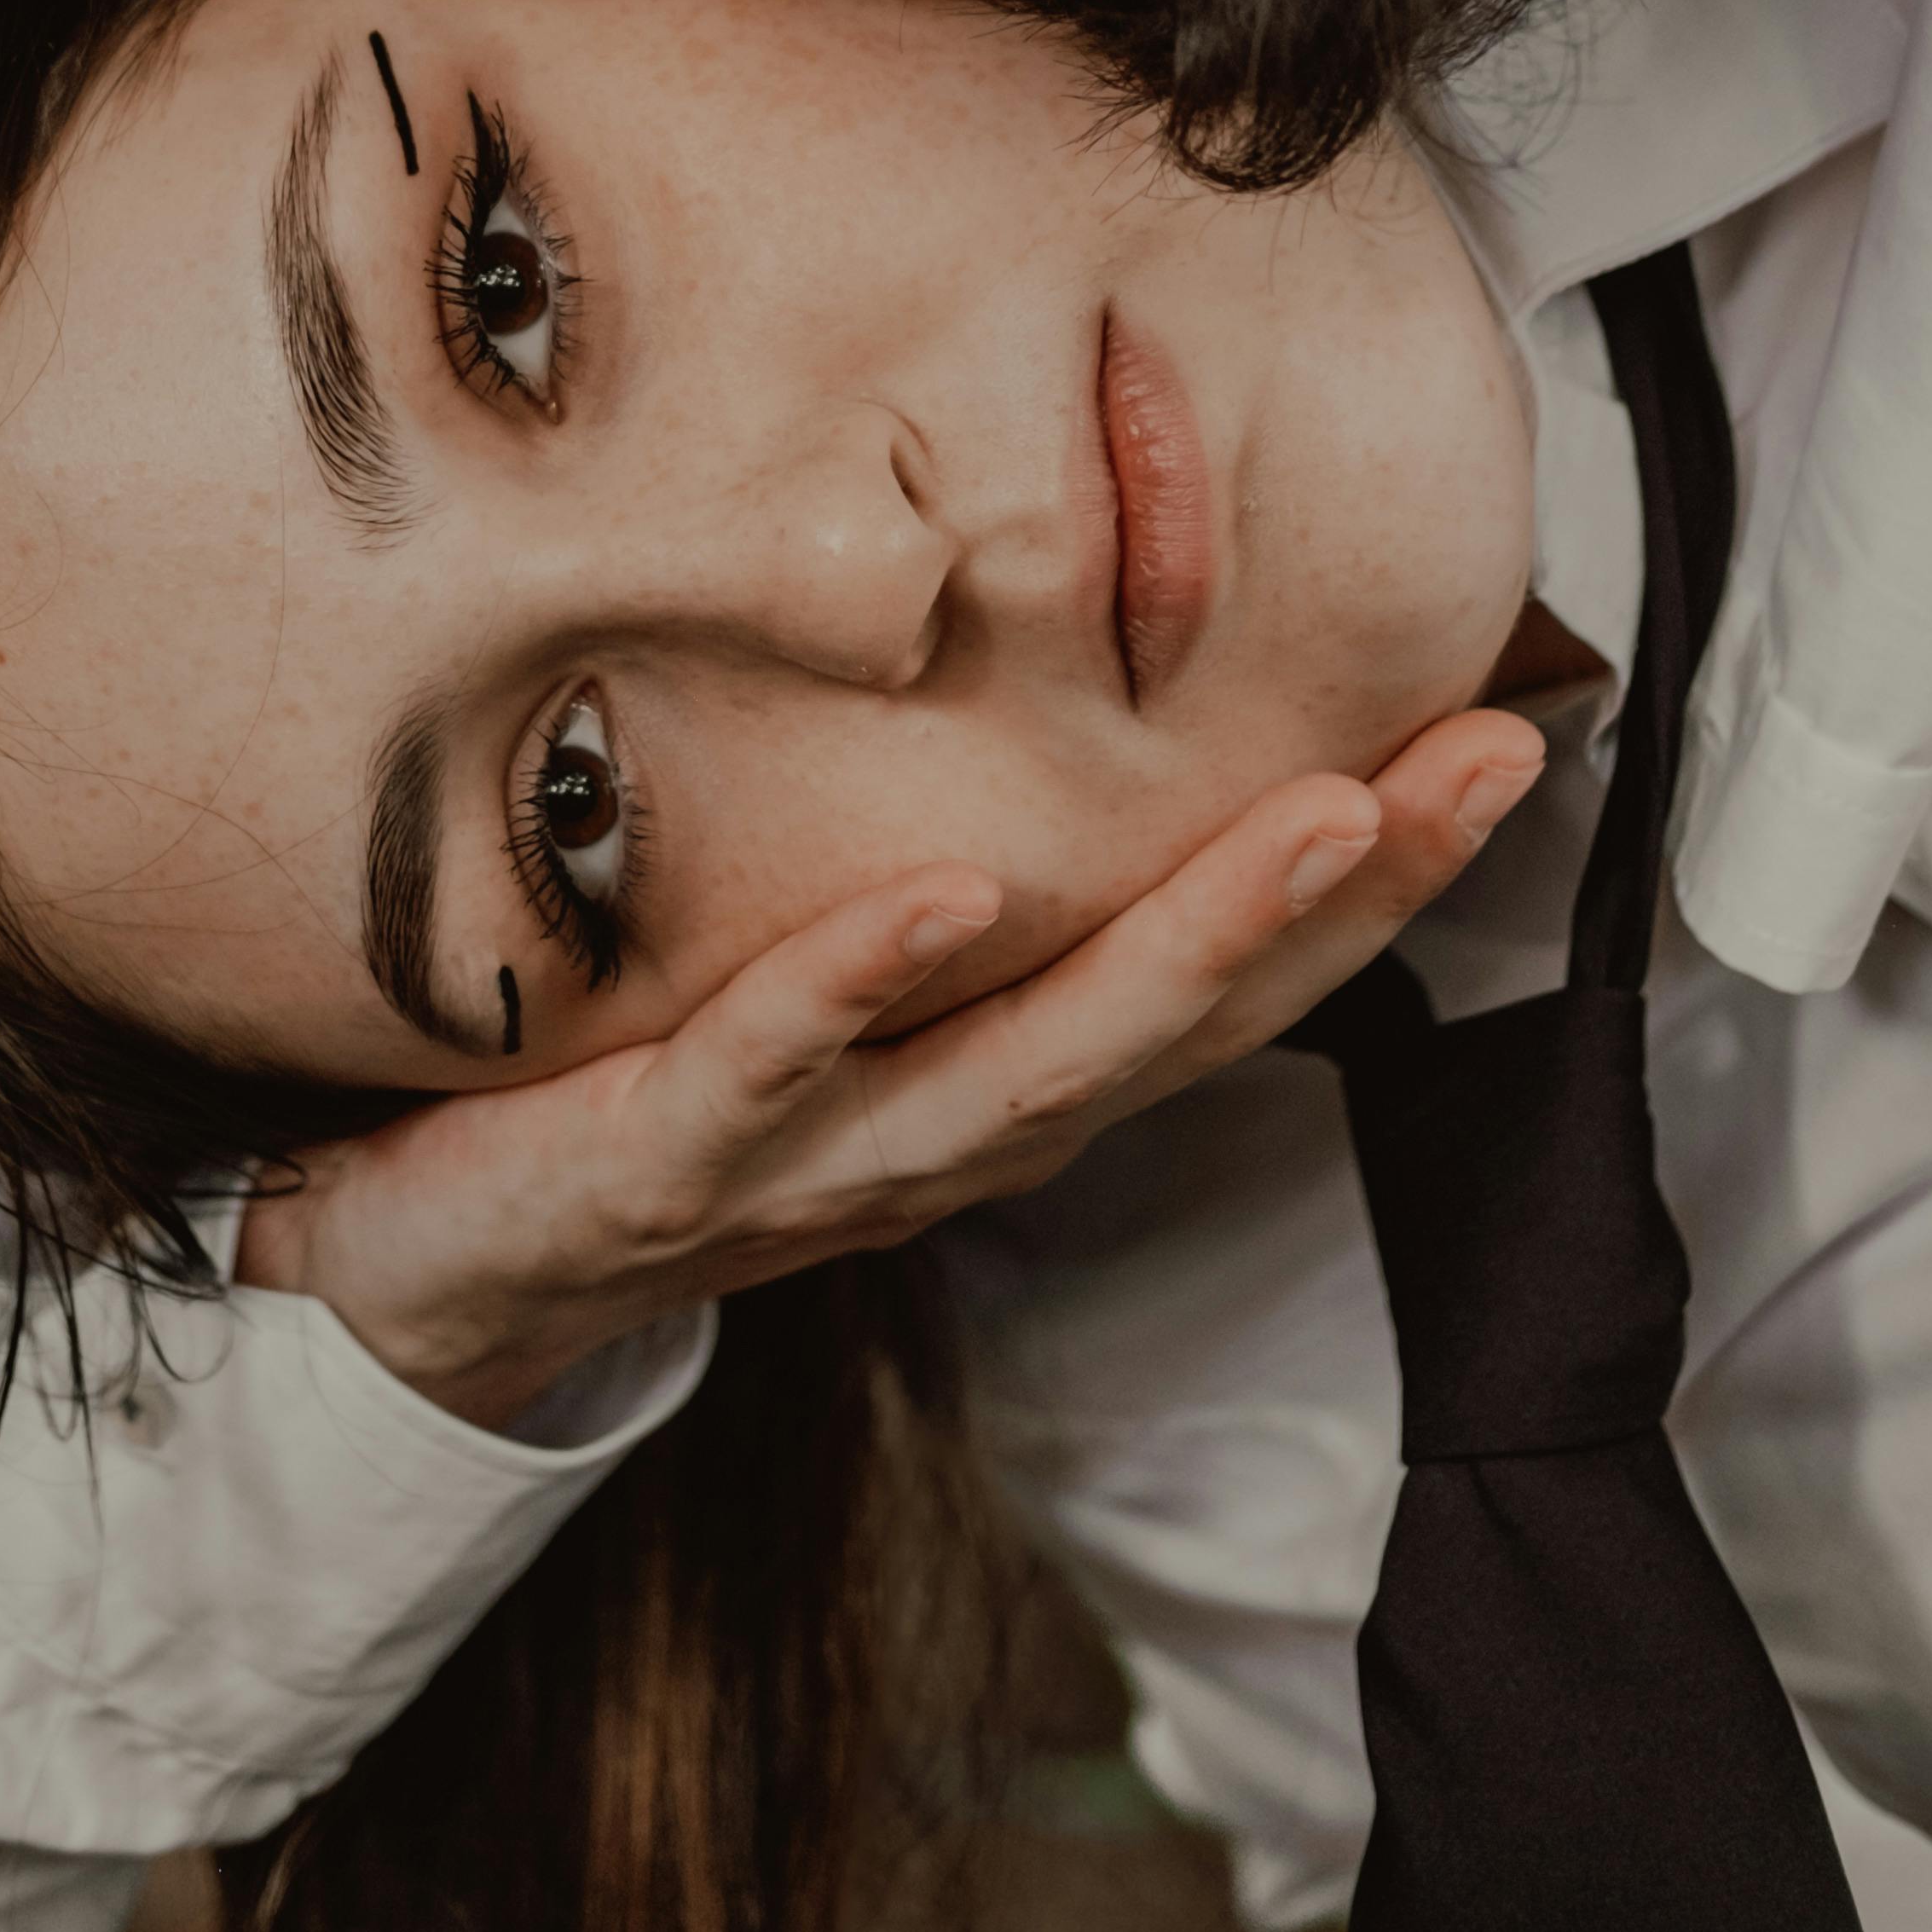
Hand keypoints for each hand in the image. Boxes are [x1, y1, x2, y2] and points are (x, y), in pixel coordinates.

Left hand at [233, 706, 1542, 1428]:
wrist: (431, 1266)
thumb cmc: (648, 1087)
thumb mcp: (830, 969)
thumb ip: (949, 864)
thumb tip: (1049, 666)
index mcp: (997, 1077)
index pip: (1225, 972)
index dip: (1376, 874)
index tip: (1500, 739)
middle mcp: (946, 1132)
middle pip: (1185, 1015)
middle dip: (1347, 892)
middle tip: (1476, 764)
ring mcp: (819, 1159)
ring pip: (1036, 1056)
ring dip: (1186, 941)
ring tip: (1311, 818)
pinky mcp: (666, 1161)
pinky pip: (776, 1064)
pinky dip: (862, 982)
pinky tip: (944, 893)